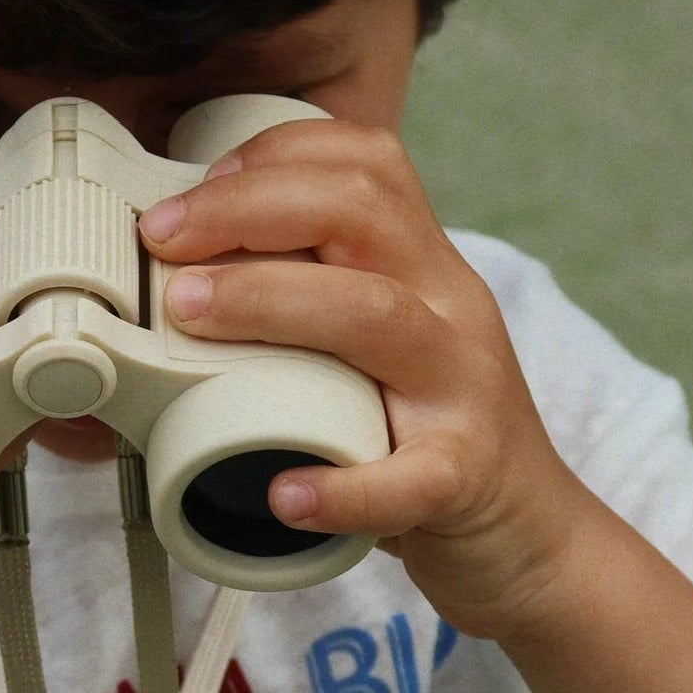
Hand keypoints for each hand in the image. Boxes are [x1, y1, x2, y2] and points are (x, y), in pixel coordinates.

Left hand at [137, 119, 595, 643]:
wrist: (530, 536)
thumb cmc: (426, 435)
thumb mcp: (378, 346)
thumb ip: (308, 304)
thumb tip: (173, 290)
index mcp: (424, 267)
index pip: (364, 165)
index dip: (270, 156)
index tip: (189, 193)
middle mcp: (448, 308)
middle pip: (362, 211)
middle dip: (248, 208)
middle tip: (162, 239)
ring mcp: (462, 391)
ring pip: (380, 317)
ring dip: (272, 301)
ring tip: (191, 313)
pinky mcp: (465, 479)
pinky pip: (412, 477)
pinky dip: (345, 487)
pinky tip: (285, 494)